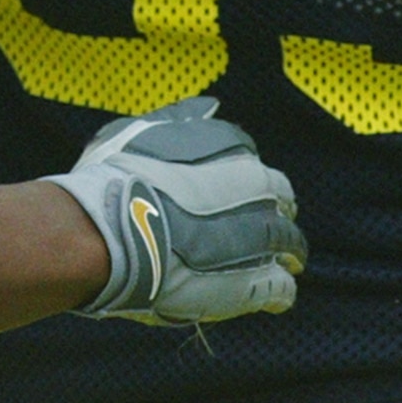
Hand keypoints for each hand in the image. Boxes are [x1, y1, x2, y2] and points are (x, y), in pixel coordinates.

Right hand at [41, 97, 304, 323]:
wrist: (111, 233)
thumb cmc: (116, 181)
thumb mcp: (140, 131)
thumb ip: (180, 119)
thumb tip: (210, 106)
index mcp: (233, 149)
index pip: (253, 164)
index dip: (241, 181)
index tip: (229, 195)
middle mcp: (257, 186)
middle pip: (280, 199)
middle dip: (272, 211)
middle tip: (253, 228)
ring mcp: (262, 236)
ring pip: (290, 243)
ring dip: (283, 252)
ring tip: (271, 265)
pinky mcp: (256, 282)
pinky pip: (282, 287)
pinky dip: (278, 291)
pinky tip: (270, 296)